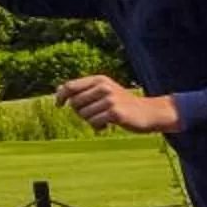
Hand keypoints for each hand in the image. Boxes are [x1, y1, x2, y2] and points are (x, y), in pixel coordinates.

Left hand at [54, 74, 178, 133]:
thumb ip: (83, 90)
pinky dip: (98, 126)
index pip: (70, 86)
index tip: (58, 105)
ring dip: (91, 121)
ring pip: (84, 115)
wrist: (148, 112)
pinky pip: (93, 122)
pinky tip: (108, 125)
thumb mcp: (103, 92)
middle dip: (80, 112)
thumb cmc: (121, 104)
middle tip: (95, 114)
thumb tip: (58, 89)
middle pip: (75, 103)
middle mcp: (104, 87)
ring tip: (104, 118)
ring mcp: (110, 99)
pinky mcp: (115, 113)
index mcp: (99, 80)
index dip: (60, 96)